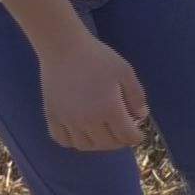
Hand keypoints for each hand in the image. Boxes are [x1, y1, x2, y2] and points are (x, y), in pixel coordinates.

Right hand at [39, 34, 147, 151]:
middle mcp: (88, 121)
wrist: (64, 48)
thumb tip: (141, 116)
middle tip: (123, 133)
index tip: (139, 135)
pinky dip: (73, 142)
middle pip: (107, 144)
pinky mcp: (52, 117)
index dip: (136, 138)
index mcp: (109, 110)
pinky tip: (81, 133)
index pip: (126, 136)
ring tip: (104, 135)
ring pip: (85, 146)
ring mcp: (68, 121)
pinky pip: (63, 140)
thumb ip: (136, 96)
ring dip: (98, 144)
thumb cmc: (98, 57)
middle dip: (119, 141)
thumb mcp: (125, 72)